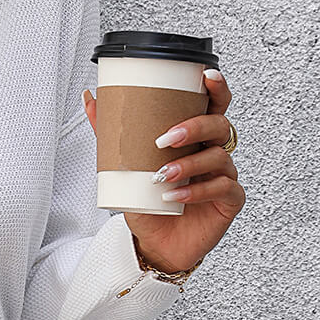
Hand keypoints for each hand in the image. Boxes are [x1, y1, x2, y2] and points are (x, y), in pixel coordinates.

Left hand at [83, 68, 243, 274]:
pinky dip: (196, 191)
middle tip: (166, 139)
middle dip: (195, 127)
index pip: (214, 104)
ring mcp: (224, 175)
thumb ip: (110, 133)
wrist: (153, 243)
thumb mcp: (124, 166)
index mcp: (195, 138)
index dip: (217, 88)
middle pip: (219, 126)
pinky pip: (222, 188)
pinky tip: (175, 197)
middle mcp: (213, 152)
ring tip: (163, 175)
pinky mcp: (229, 200)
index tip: (207, 76)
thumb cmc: (147, 203)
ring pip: (218, 158)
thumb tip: (90, 98)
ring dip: (189, 164)